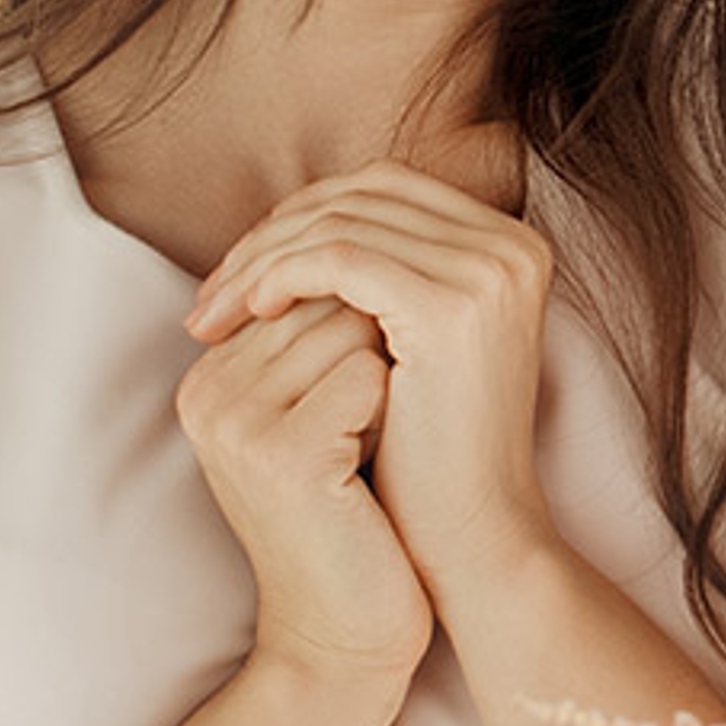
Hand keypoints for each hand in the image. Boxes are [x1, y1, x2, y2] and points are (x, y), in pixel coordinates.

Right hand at [173, 296, 431, 687]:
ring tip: (370, 450)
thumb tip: (384, 237)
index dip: (368, 322)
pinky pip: (369, 373)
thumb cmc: (355, 518)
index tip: (373, 394)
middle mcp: (207, 391)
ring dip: (392, 374)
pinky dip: (395, 409)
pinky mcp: (283, 451)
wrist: (345, 634)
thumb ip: (327, 335)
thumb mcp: (327, 414)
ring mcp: (237, 419)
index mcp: (209, 376)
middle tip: (378, 425)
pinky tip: (376, 466)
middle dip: (380, 339)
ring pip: (352, 323)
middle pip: (328, 292)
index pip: (305, 278)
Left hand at [183, 138, 556, 592]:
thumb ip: (381, 279)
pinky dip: (282, 276)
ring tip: (216, 313)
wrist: (474, 536)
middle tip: (213, 292)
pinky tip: (251, 314)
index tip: (244, 270)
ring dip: (262, 260)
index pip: (384, 189)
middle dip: (274, 235)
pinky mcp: (452, 305)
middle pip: (361, 194)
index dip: (304, 218)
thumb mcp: (411, 346)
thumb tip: (289, 230)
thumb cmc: (432, 454)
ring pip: (341, 222)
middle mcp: (511, 245)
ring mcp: (488, 271)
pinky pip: (339, 259)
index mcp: (510, 245)